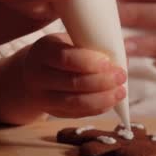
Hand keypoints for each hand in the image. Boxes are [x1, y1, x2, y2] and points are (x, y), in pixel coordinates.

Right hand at [0, 34, 126, 123]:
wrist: (32, 73)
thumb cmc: (60, 52)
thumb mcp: (68, 41)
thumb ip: (91, 46)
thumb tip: (123, 58)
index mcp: (42, 51)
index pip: (66, 59)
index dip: (89, 62)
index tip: (109, 62)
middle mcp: (37, 76)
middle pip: (72, 83)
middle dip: (101, 81)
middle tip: (121, 76)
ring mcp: (43, 97)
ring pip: (75, 103)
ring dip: (102, 99)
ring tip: (121, 92)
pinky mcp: (53, 112)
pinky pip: (77, 113)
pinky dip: (97, 108)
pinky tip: (111, 101)